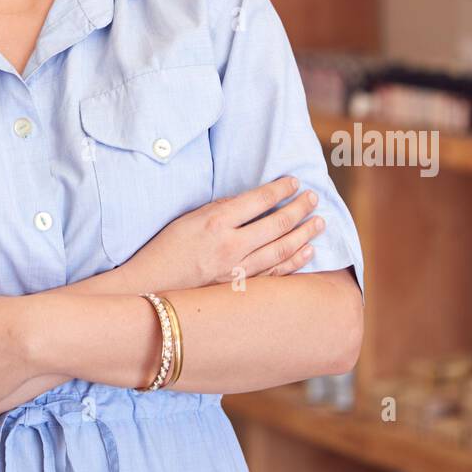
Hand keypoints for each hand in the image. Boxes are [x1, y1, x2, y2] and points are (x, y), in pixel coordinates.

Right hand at [126, 176, 324, 291]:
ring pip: (282, 250)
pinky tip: (307, 250)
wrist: (152, 288)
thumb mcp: (188, 218)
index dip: (280, 189)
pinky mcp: (241, 290)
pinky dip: (295, 261)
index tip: (294, 181)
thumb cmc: (166, 249)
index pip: (258, 201)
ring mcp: (238, 271)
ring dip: (304, 234)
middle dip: (299, 209)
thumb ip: (219, 208)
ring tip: (319, 222)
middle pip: (276, 225)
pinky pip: (276, 274)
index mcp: (215, 222)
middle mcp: (230, 246)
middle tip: (314, 198)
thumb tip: (248, 202)